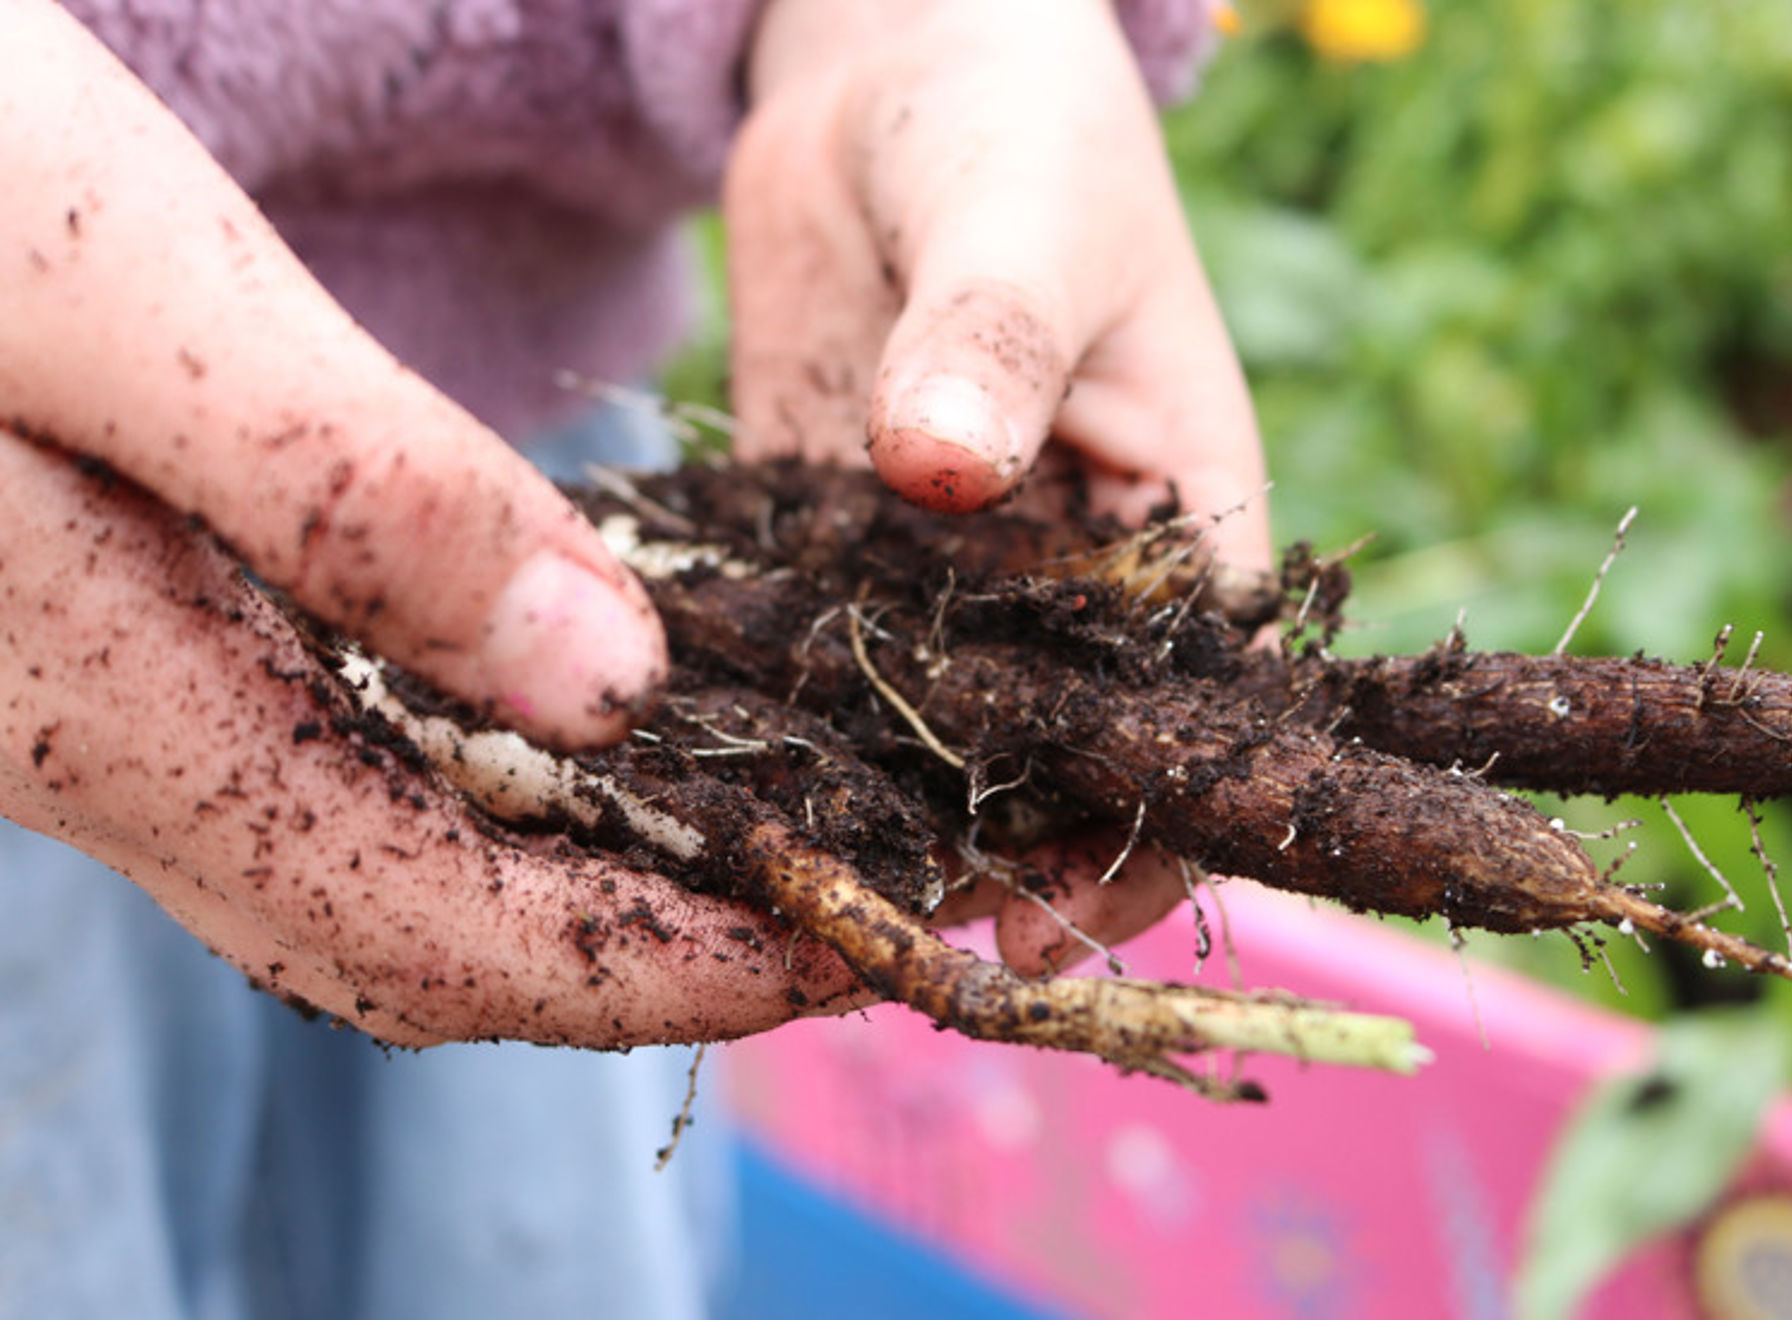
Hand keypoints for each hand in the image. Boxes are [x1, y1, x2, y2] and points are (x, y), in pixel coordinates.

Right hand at [0, 3, 860, 1043]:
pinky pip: (321, 762)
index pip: (441, 927)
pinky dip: (475, 774)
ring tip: (743, 830)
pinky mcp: (94, 625)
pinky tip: (562, 709)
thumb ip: (352, 496)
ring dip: (568, 874)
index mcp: (109, 699)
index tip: (840, 949)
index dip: (658, 966)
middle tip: (827, 910)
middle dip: (634, 952)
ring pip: (371, 857)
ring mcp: (85, 696)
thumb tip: (608, 687)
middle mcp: (96, 743)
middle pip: (416, 931)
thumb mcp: (114, 287)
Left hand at [726, 0, 1271, 969]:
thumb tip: (940, 466)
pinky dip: (778, 730)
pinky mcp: (838, 548)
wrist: (891, 76)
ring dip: (870, 819)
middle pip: (1049, 773)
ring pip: (925, 744)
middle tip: (877, 937)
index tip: (1041, 924)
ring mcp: (948, 581)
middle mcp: (1070, 589)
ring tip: (786, 893)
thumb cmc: (1017, 128)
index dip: (1133, 844)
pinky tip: (709, 790)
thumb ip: (993, 337)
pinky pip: (816, 664)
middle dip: (979, 862)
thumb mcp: (1028, 216)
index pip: (1189, 735)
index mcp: (1181, 533)